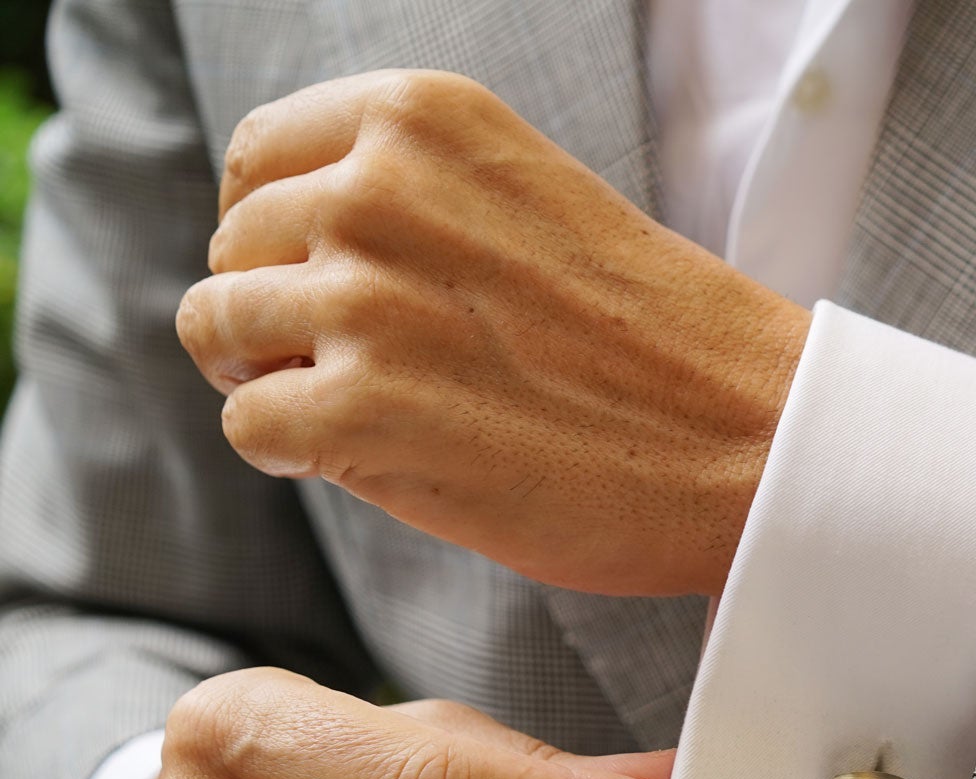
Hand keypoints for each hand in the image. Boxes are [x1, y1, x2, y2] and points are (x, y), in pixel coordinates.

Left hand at [175, 69, 810, 597]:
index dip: (279, 237)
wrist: (754, 438)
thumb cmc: (657, 339)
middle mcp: (376, 189)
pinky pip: (249, 425)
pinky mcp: (361, 412)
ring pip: (218, 332)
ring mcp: (363, 300)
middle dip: (279, 316)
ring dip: (279, 384)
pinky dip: (296, 456)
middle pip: (232, 251)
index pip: (257, 160)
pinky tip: (380, 459)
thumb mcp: (525, 200)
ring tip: (377, 416)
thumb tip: (285, 253)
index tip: (339, 289)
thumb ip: (410, 198)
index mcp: (421, 119)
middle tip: (373, 372)